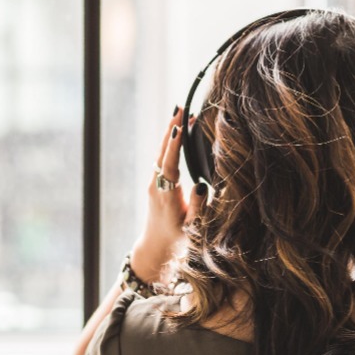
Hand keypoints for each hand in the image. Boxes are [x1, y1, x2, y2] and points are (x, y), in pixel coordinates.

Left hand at [130, 107, 207, 283]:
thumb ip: (198, 207)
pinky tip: (177, 132)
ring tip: (180, 112)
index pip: (170, 164)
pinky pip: (163, 157)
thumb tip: (200, 186)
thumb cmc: (177, 239)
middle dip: (171, 128)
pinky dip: (170, 142)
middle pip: (162, 151)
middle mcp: (157, 185)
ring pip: (161, 152)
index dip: (174, 145)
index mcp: (166, 195)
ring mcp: (154, 183)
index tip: (180, 126)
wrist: (156, 247)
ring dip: (170, 132)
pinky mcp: (156, 182)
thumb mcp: (192, 227)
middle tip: (180, 107)